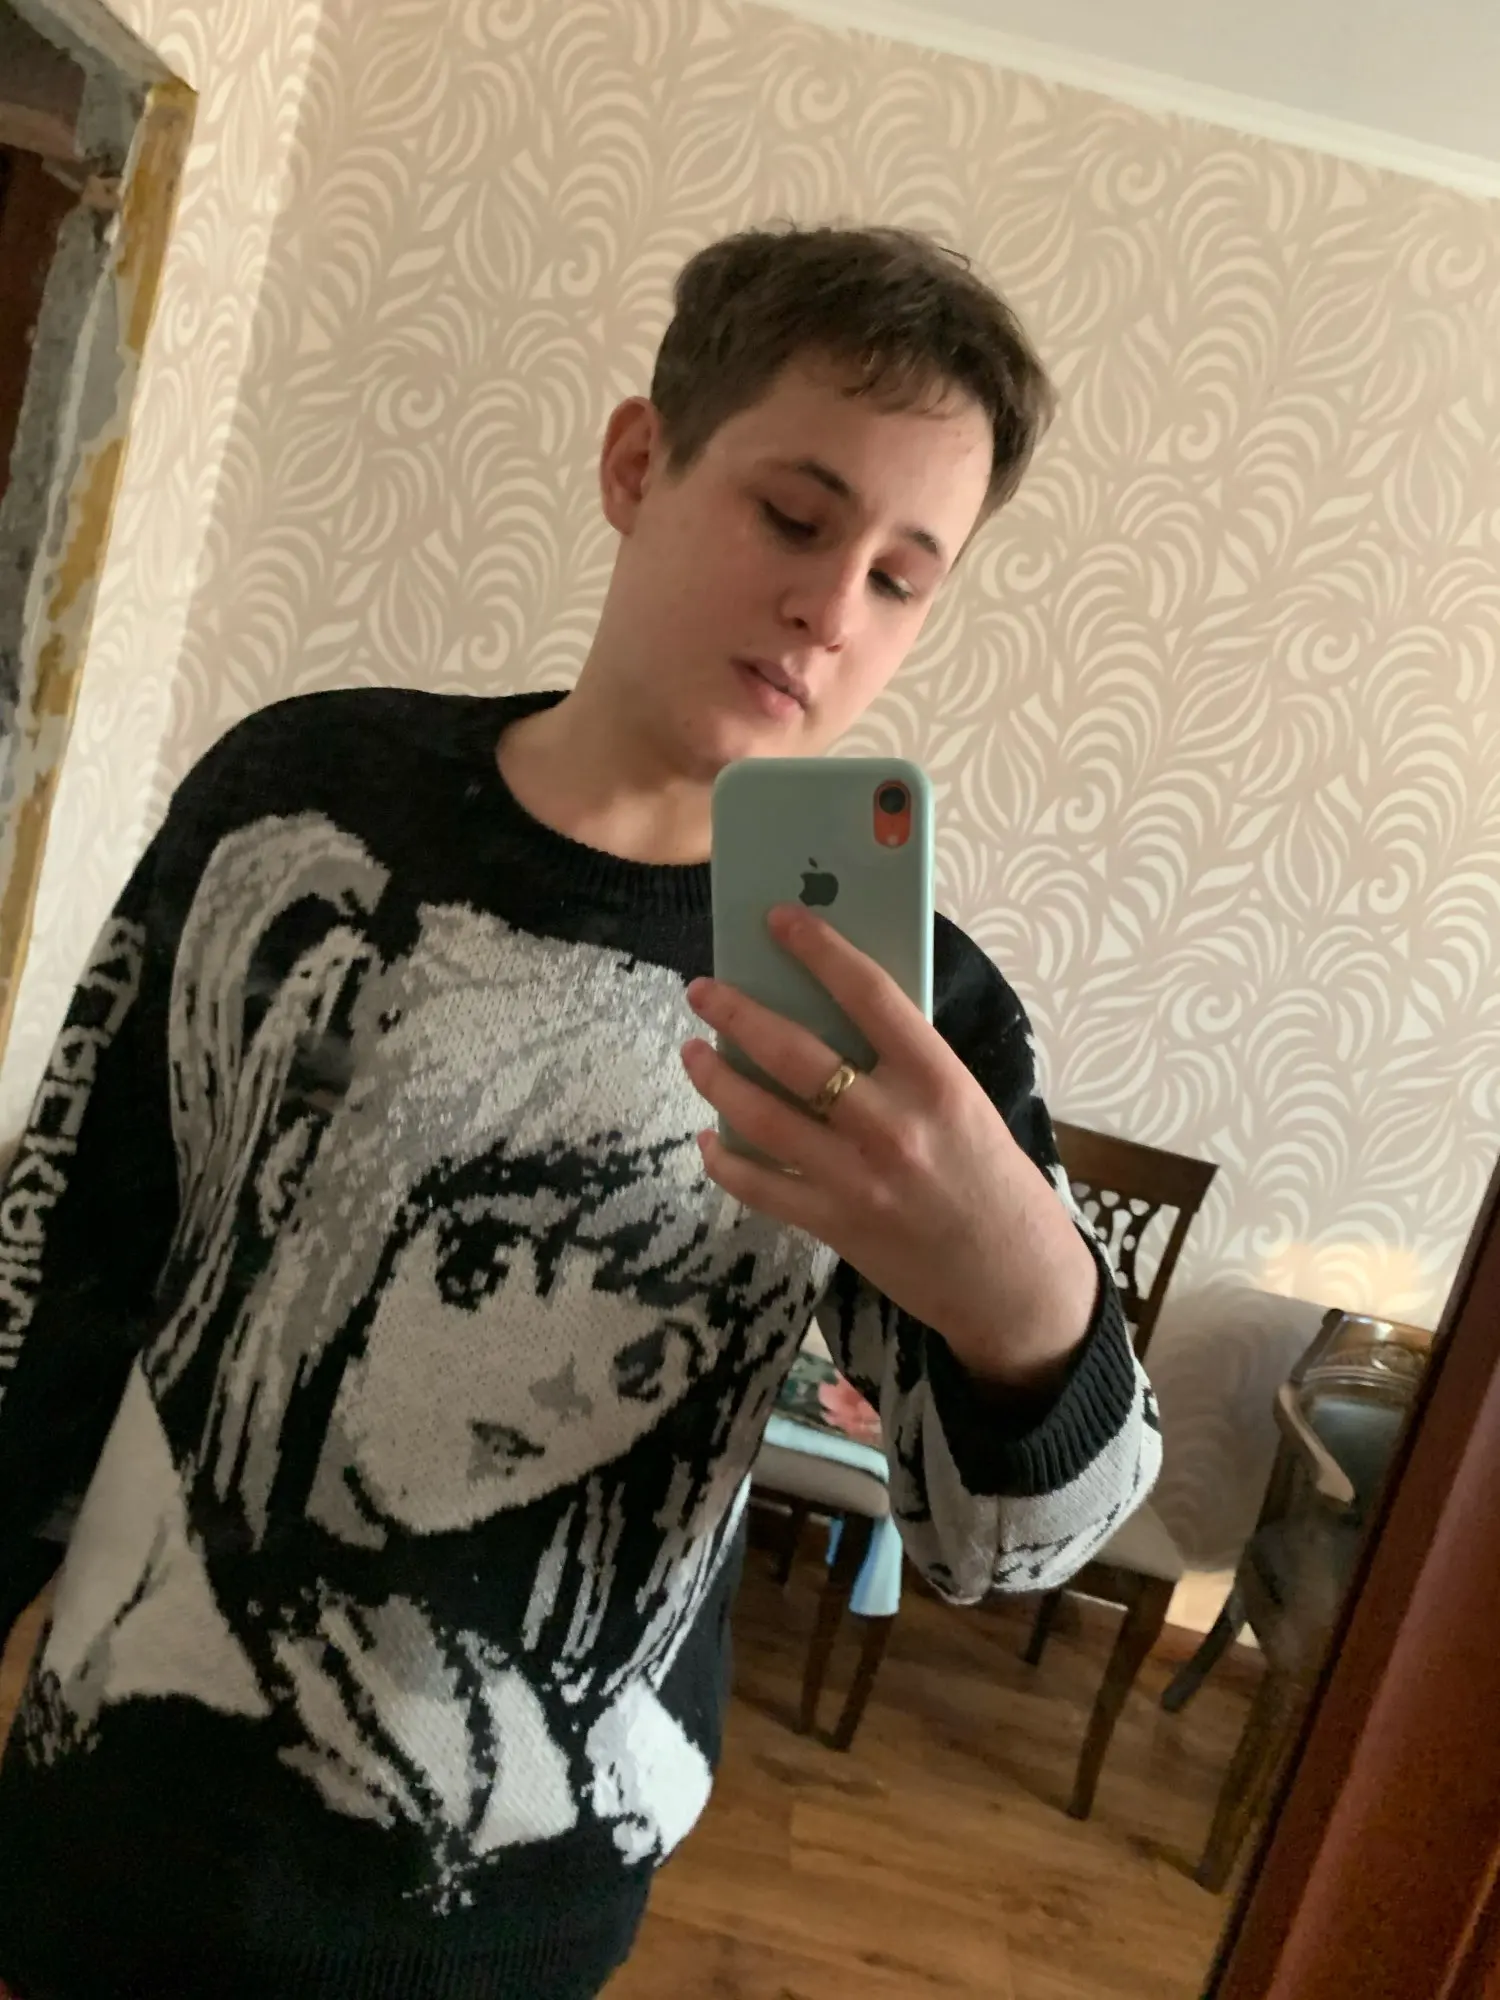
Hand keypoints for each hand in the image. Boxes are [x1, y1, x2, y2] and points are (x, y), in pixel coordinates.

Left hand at [680, 907, 1098, 1389]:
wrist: (1016, 1285)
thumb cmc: (996, 1185)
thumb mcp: (968, 1108)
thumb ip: (910, 1067)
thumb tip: (836, 1016)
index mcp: (940, 1082)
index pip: (871, 995)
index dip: (820, 949)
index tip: (781, 918)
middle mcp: (895, 1125)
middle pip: (797, 1053)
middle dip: (737, 1013)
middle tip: (702, 989)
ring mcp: (860, 1178)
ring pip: (764, 1116)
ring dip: (717, 1079)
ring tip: (694, 1053)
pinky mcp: (836, 1225)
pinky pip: (761, 1186)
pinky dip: (726, 1159)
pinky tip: (711, 1139)